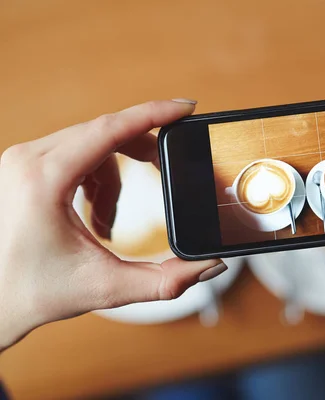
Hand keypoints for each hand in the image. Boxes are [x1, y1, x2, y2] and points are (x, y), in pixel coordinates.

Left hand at [0, 100, 224, 350]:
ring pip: (90, 142)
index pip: (109, 129)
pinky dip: (96, 177)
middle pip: (104, 132)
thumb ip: (166, 281)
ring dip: (114, 176)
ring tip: (109, 221)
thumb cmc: (33, 293)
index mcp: (43, 180)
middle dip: (142, 150)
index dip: (153, 114)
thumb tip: (211, 266)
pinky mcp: (22, 166)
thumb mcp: (107, 288)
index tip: (186, 107)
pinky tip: (93, 213)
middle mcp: (27, 159)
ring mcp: (21, 160)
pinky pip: (74, 151)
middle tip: (167, 169)